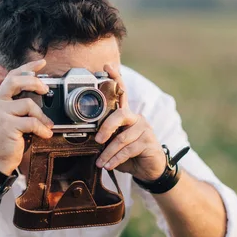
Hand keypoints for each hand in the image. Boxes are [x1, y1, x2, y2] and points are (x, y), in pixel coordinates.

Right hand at [0, 59, 53, 174]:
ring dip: (42, 116)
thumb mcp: (12, 116)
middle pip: (16, 80)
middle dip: (35, 82)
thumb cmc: (7, 137)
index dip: (28, 67)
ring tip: (46, 125)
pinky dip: (42, 128)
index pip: (12, 75)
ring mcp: (0, 113)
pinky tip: (45, 134)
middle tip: (46, 90)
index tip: (41, 62)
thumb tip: (42, 93)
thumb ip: (20, 104)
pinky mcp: (6, 125)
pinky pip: (31, 122)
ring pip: (28, 104)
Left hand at [94, 64, 165, 181]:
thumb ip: (106, 137)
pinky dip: (116, 159)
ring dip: (108, 152)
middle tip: (97, 139)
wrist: (149, 170)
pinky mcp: (149, 142)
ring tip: (101, 162)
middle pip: (120, 115)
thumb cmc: (129, 155)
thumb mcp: (114, 144)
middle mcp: (136, 118)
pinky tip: (109, 165)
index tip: (108, 66)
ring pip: (122, 138)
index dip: (116, 78)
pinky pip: (129, 149)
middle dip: (106, 127)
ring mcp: (144, 129)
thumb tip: (88, 138)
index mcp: (126, 116)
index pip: (122, 93)